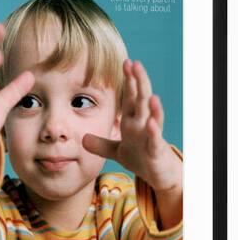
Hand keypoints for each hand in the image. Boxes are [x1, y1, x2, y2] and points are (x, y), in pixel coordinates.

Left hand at [82, 60, 181, 227]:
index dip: (128, 81)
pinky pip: (154, 140)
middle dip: (138, 82)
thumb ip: (100, 144)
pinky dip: (153, 131)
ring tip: (149, 92)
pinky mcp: (156, 151)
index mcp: (132, 121)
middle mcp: (143, 124)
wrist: (158, 176)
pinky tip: (150, 121)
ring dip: (150, 105)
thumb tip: (82, 139)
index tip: (125, 63)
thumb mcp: (116, 151)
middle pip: (140, 100)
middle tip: (135, 64)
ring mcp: (151, 136)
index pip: (130, 97)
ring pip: (151, 117)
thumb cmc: (140, 158)